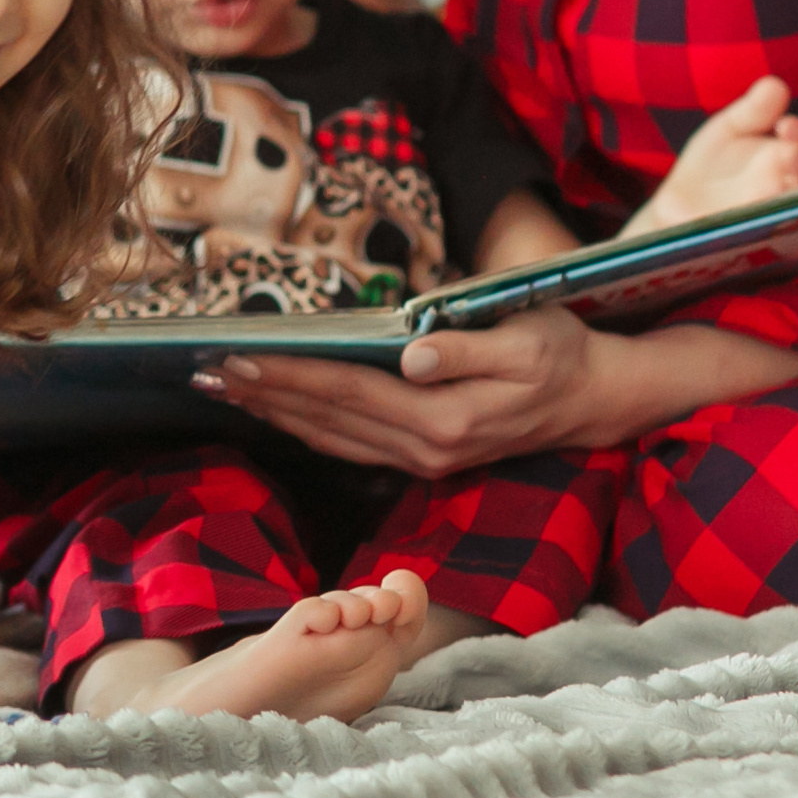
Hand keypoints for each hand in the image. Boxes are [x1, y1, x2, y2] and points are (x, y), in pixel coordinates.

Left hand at [201, 305, 635, 477]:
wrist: (595, 399)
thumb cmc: (560, 353)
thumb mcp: (526, 339)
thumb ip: (465, 350)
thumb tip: (410, 355)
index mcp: (445, 418)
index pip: (346, 393)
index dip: (288, 376)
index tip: (237, 359)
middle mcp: (426, 447)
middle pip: (324, 420)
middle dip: (261, 394)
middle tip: (202, 372)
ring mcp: (421, 458)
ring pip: (328, 436)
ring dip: (273, 411)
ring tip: (223, 387)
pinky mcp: (421, 456)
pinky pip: (347, 444)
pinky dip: (304, 425)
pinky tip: (274, 408)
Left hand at [629, 77, 797, 233]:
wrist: (676, 215)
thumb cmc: (712, 169)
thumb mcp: (727, 133)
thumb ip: (751, 112)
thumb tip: (775, 84)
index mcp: (794, 166)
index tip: (785, 125)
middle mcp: (795, 198)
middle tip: (790, 154)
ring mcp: (780, 227)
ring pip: (797, 218)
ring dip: (791, 204)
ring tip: (776, 186)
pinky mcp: (757, 252)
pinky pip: (768, 246)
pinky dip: (761, 233)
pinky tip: (745, 220)